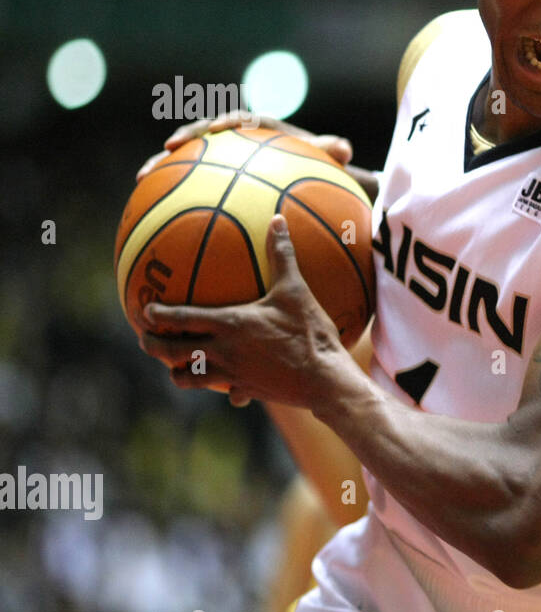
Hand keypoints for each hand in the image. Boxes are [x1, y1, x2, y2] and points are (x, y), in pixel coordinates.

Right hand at [136, 111, 352, 180]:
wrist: (317, 180)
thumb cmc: (325, 169)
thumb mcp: (332, 162)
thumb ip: (334, 152)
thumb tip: (343, 148)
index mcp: (266, 128)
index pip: (245, 120)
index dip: (230, 121)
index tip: (217, 129)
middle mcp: (242, 139)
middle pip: (206, 133)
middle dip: (185, 137)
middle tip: (166, 147)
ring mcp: (226, 158)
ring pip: (190, 157)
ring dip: (164, 164)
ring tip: (141, 177)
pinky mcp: (218, 177)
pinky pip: (192, 184)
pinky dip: (173, 193)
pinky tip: (151, 211)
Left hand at [137, 214, 352, 409]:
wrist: (325, 379)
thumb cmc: (310, 333)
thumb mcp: (297, 290)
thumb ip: (282, 255)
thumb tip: (278, 220)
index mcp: (228, 324)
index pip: (180, 319)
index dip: (157, 315)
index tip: (145, 310)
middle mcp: (222, 351)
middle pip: (172, 353)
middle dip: (153, 346)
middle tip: (145, 339)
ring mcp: (232, 374)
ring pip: (188, 379)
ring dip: (177, 372)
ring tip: (175, 366)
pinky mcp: (248, 390)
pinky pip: (226, 391)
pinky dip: (222, 388)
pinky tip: (229, 389)